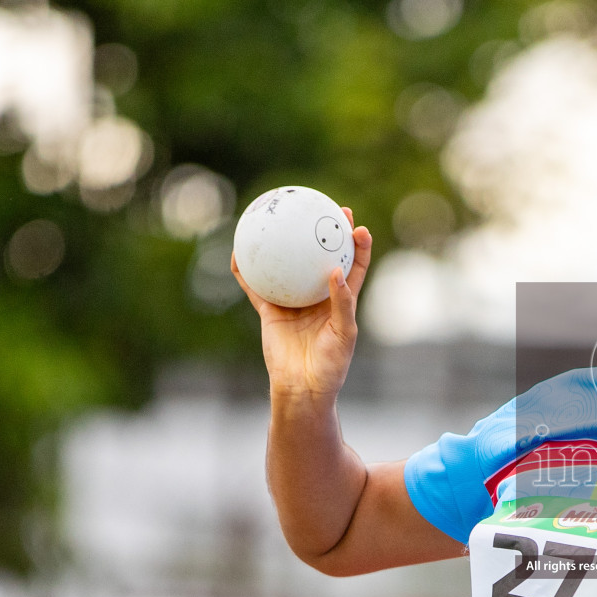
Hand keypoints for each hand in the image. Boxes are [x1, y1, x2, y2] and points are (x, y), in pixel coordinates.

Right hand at [233, 207, 372, 396]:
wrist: (302, 388)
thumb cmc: (331, 365)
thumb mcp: (344, 334)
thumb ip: (342, 303)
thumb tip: (335, 271)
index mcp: (342, 301)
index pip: (354, 267)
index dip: (358, 247)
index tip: (358, 228)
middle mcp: (318, 297)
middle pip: (323, 257)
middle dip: (326, 233)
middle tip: (327, 208)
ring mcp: (293, 302)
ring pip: (289, 267)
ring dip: (286, 244)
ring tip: (280, 218)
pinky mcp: (271, 311)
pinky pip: (256, 287)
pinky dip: (246, 272)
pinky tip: (237, 253)